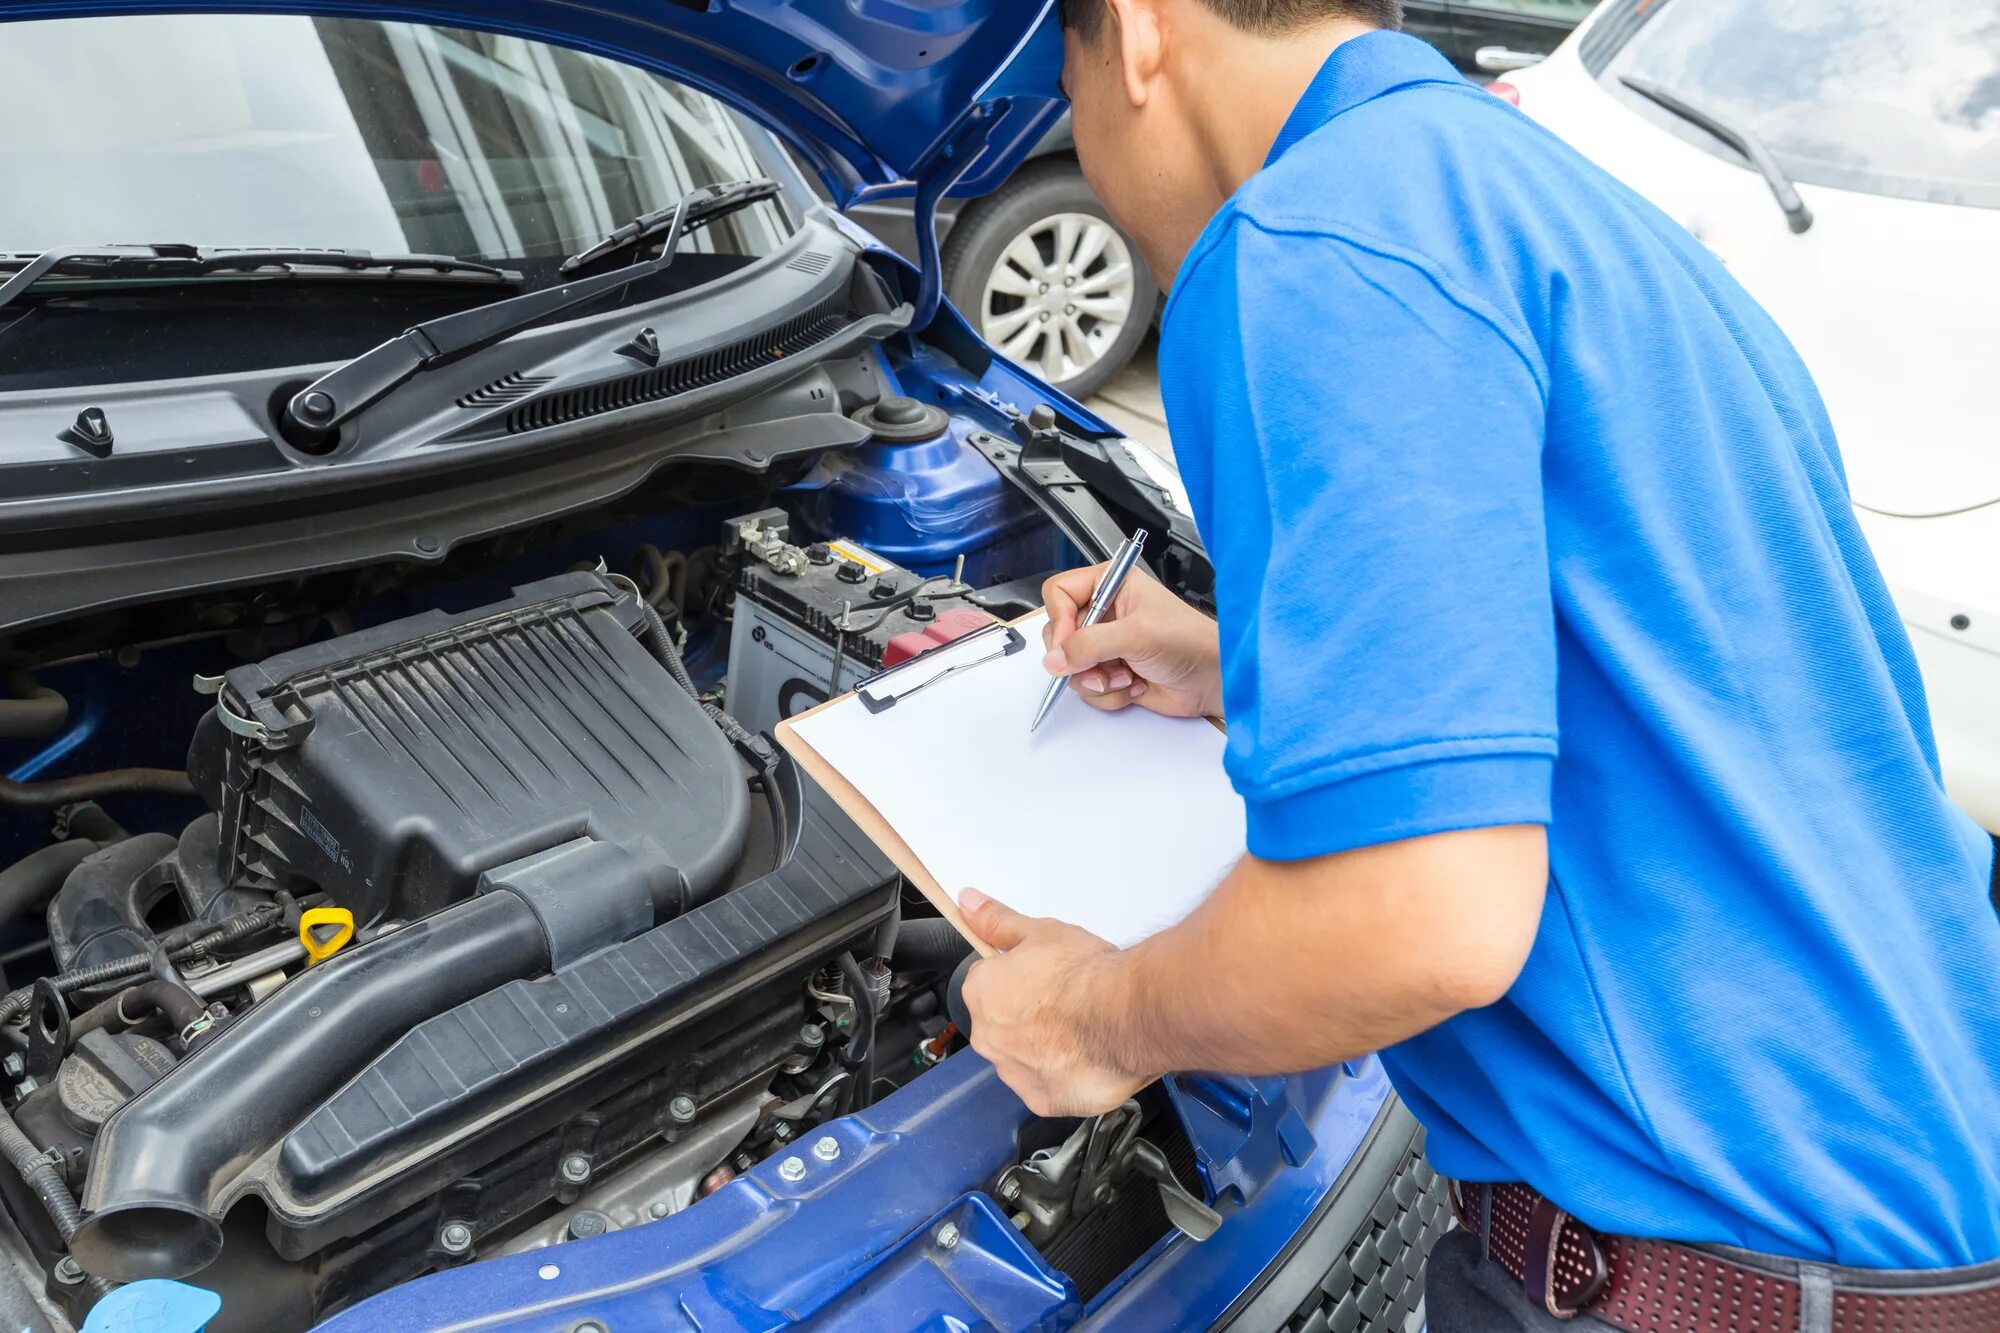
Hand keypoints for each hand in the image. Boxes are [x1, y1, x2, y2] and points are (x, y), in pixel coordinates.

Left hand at [958, 889, 1150, 1115]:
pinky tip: (1088, 1055)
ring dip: (1046, 1047)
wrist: (1123, 1015)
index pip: (989, 983)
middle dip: (1029, 1014)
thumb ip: (998, 922)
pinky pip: (1049, 1086)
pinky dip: (1065, 1074)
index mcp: (981, 994)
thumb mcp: (1039, 931)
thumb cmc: (1083, 975)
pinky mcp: (1043, 1100)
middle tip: (1066, 1001)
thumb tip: (968, 903)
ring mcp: (1014, 1073)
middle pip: (1004, 1023)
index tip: (1042, 975)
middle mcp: (989, 1038)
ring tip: (1082, 1028)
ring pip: (1025, 1057)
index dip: (1019, 977)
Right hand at [1041, 563, 1220, 717]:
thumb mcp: (1136, 635)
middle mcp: (1106, 613)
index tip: (1069, 644)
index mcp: (1111, 585)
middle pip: (1060, 635)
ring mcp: (1107, 645)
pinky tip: (1135, 685)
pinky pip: (1088, 688)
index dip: (1059, 620)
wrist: (1214, 680)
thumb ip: (1090, 644)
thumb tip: (1055, 659)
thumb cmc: (1190, 642)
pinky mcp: (1112, 673)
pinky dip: (1110, 693)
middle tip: (1099, 667)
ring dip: (1097, 679)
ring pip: (1071, 667)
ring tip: (1126, 676)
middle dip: (1079, 658)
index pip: (1059, 593)